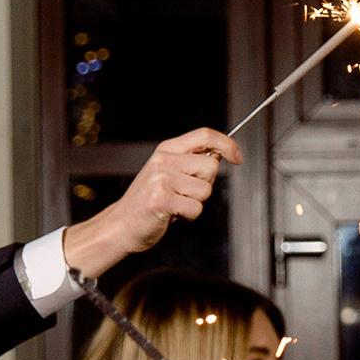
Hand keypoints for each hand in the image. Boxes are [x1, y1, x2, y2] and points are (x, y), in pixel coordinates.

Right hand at [60, 129, 240, 277]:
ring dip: (195, 202)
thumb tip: (222, 154)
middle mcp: (163, 160)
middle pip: (211, 166)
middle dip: (206, 184)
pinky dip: (189, 216)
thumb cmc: (150, 201)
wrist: (122, 224)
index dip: (226, 144)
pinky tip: (172, 214)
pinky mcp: (160, 199)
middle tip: (185, 193)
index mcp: (167, 150)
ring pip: (205, 190)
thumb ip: (191, 162)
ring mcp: (161, 179)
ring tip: (175, 204)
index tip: (237, 157)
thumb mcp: (169, 173)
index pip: (204, 135)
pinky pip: (195, 208)